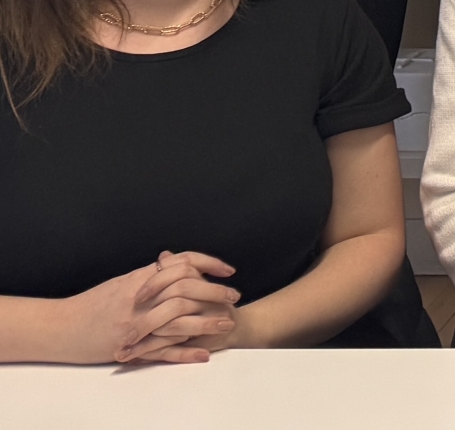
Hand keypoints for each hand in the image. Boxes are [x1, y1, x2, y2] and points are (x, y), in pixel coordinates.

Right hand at [56, 253, 238, 364]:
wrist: (59, 327)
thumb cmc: (89, 306)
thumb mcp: (121, 283)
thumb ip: (148, 274)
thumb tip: (170, 262)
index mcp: (141, 279)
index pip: (182, 264)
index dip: (209, 264)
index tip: (228, 270)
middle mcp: (142, 299)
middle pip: (188, 290)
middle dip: (215, 293)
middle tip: (233, 296)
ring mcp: (137, 323)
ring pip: (180, 320)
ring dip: (207, 322)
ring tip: (227, 324)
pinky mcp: (131, 347)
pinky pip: (163, 350)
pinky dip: (184, 353)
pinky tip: (203, 353)